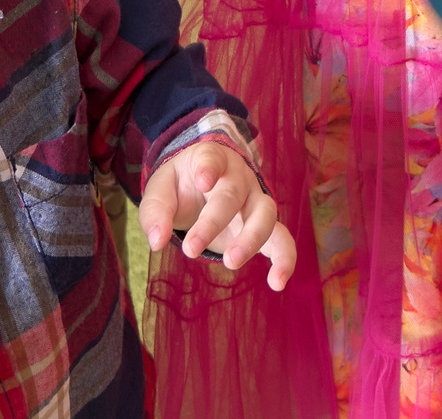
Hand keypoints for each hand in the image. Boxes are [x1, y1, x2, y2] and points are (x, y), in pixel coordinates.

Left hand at [141, 140, 295, 290]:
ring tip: (231, 262)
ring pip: (265, 213)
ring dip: (251, 239)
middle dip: (213, 221)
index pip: (212, 158)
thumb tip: (157, 241)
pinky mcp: (265, 226)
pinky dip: (285, 259)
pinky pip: (282, 239)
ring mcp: (255, 200)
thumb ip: (156, 212)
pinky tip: (277, 283)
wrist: (203, 187)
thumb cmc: (181, 187)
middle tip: (191, 249)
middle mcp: (238, 177)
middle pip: (233, 194)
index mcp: (211, 159)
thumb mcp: (161, 191)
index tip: (205, 181)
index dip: (210, 168)